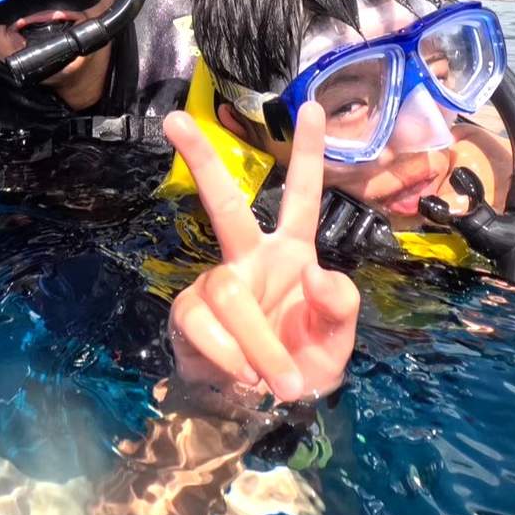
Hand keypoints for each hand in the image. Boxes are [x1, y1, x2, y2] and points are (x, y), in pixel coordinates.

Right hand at [164, 102, 359, 402]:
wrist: (264, 408)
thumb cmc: (303, 360)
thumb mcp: (338, 338)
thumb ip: (340, 304)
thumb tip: (315, 273)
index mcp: (293, 253)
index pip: (302, 196)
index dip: (309, 154)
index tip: (313, 106)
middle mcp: (251, 258)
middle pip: (224, 206)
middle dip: (202, 162)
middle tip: (174, 120)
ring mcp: (217, 285)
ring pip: (227, 292)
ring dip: (257, 340)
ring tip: (276, 380)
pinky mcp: (190, 315)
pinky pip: (203, 324)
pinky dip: (230, 354)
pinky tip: (246, 377)